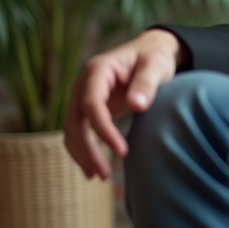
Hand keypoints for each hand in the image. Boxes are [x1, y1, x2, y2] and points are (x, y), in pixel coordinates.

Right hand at [63, 28, 184, 179]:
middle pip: (75, 120)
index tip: (122, 151)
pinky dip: (82, 149)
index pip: (91, 104)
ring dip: (82, 154)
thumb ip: (147, 83)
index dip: (103, 129)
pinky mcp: (88, 108)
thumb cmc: (154, 57)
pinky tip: (92, 167)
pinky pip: (79, 131)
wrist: (150, 51)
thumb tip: (137, 105)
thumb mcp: (156, 65)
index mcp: (98, 69)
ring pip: (72, 129)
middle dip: (87, 148)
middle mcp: (84, 83)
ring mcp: (83, 96)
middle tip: (104, 174)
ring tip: (99, 175)